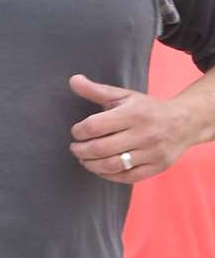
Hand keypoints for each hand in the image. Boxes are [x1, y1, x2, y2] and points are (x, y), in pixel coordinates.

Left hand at [69, 74, 199, 183]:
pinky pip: (127, 177)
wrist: (185, 122)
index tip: (77, 132)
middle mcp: (144, 134)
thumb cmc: (147, 109)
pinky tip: (100, 168)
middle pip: (100, 148)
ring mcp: (152, 153)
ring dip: (91, 165)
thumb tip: (73, 80)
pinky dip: (108, 175)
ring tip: (84, 159)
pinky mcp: (157, 167)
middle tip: (75, 148)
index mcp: (133, 114)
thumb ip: (96, 90)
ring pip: (112, 166)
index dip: (78, 131)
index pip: (94, 126)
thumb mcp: (123, 96)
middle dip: (80, 150)